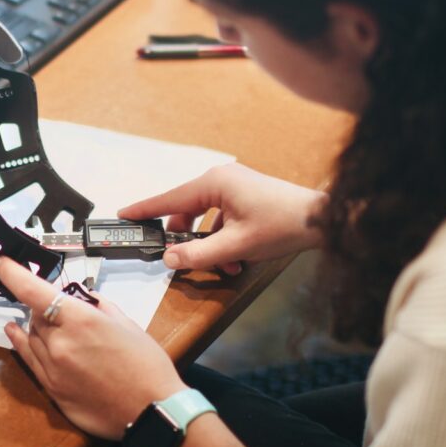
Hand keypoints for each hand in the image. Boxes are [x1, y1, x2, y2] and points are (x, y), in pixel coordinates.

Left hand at [0, 256, 186, 439]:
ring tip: (54, 324)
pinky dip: (22, 343)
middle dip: (46, 307)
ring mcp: (52, 368)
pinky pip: (29, 359)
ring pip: (32, 335)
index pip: (32, 290)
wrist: (152, 411)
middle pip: (35, 314)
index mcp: (80, 320)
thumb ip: (97, 305)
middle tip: (65, 309)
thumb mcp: (126, 324)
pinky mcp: (52, 389)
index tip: (2, 263)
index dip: (12, 273)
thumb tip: (81, 298)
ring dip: (40, 326)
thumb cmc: (146, 368)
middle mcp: (60, 343)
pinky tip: (15, 332)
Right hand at [119, 163, 326, 273]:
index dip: (145, 210)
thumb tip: (170, 258)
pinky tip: (235, 260)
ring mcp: (233, 187)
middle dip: (186, 239)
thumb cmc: (283, 224)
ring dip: (208, 245)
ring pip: (204, 220)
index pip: (169, 199)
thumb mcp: (236, 245)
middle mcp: (220, 180)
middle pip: (186, 211)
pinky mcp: (243, 197)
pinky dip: (221, 240)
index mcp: (214, 183)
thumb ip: (199, 254)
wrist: (321, 220)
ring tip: (222, 265)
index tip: (124, 215)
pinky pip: (219, 220)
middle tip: (179, 258)